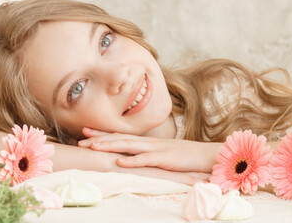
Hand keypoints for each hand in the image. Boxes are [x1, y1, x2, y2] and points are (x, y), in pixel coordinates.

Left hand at [78, 127, 220, 172]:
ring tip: (92, 147)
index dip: (104, 133)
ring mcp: (158, 149)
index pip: (122, 136)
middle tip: (80, 138)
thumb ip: (152, 155)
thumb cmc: (189, 158)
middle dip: (99, 138)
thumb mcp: (166, 155)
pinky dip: (132, 160)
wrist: (210, 155)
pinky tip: (119, 161)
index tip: (86, 131)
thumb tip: (136, 158)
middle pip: (121, 138)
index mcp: (150, 142)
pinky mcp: (166, 159)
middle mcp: (151, 143)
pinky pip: (146, 160)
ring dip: (109, 146)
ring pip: (129, 146)